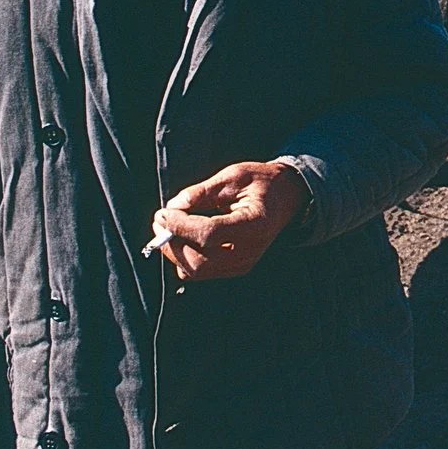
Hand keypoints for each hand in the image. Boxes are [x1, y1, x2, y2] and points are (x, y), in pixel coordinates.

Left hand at [154, 160, 309, 280]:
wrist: (286, 197)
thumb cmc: (262, 183)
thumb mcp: (234, 176)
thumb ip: (202, 191)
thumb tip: (174, 206)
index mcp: (255, 224)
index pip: (209, 234)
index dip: (181, 226)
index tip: (163, 213)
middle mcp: (250, 250)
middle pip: (199, 261)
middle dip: (173, 243)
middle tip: (161, 221)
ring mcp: (243, 263)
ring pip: (196, 271)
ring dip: (176, 252)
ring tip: (169, 228)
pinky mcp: (236, 267)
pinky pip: (201, 271)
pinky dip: (185, 257)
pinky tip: (183, 237)